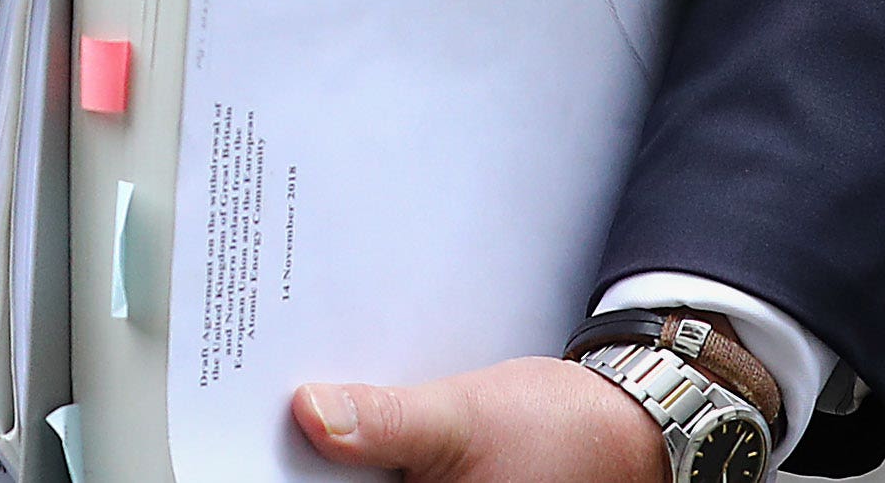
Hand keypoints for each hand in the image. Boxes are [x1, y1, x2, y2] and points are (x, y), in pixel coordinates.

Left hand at [294, 355, 667, 482]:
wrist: (627, 422)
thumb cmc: (557, 431)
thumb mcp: (462, 418)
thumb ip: (386, 422)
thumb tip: (310, 412)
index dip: (296, 477)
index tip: (257, 447)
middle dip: (320, 462)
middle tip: (292, 410)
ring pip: (369, 482)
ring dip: (343, 455)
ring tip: (318, 409)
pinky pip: (392, 475)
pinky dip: (371, 453)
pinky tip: (354, 418)